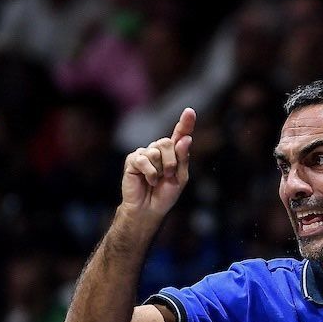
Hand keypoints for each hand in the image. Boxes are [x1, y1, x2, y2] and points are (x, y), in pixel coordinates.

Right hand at [121, 108, 195, 222]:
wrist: (148, 209)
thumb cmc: (165, 195)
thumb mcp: (181, 178)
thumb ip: (183, 158)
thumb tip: (185, 138)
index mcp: (173, 153)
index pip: (180, 134)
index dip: (185, 123)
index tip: (190, 111)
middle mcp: (158, 149)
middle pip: (167, 142)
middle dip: (171, 162)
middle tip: (168, 176)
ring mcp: (145, 153)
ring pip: (156, 151)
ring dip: (160, 170)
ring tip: (157, 180)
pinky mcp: (133, 160)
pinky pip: (144, 159)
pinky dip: (150, 173)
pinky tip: (148, 181)